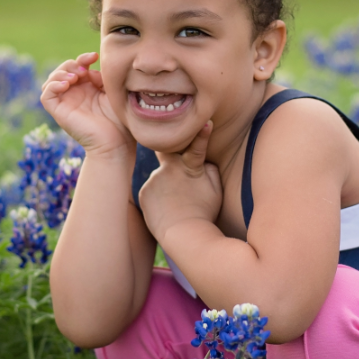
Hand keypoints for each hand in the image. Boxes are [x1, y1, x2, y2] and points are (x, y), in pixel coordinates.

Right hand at [40, 52, 130, 155]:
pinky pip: (46, 95)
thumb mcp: (112, 92)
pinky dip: (53, 85)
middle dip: (71, 64)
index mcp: (87, 89)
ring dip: (61, 72)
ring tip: (76, 77)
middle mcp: (74, 95)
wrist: (117, 144)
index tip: (95, 56)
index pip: (77, 67)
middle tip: (85, 70)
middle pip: (62, 70)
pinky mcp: (59, 112)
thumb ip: (100, 78)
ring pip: (51, 80)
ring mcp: (66, 103)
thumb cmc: (119, 121)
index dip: (82, 58)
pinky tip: (67, 84)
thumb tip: (89, 70)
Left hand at [137, 121, 222, 240]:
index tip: (206, 122)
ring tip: (176, 204)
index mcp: (189, 167)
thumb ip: (208, 169)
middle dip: (169, 149)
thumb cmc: (204, 213)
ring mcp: (153, 180)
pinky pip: (152, 189)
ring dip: (166, 184)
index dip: (201, 134)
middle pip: (166, 151)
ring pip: (161, 176)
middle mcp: (168, 169)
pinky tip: (166, 209)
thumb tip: (202, 158)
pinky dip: (157, 197)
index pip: (196, 145)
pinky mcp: (143, 192)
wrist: (183, 235)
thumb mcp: (215, 189)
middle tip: (172, 158)